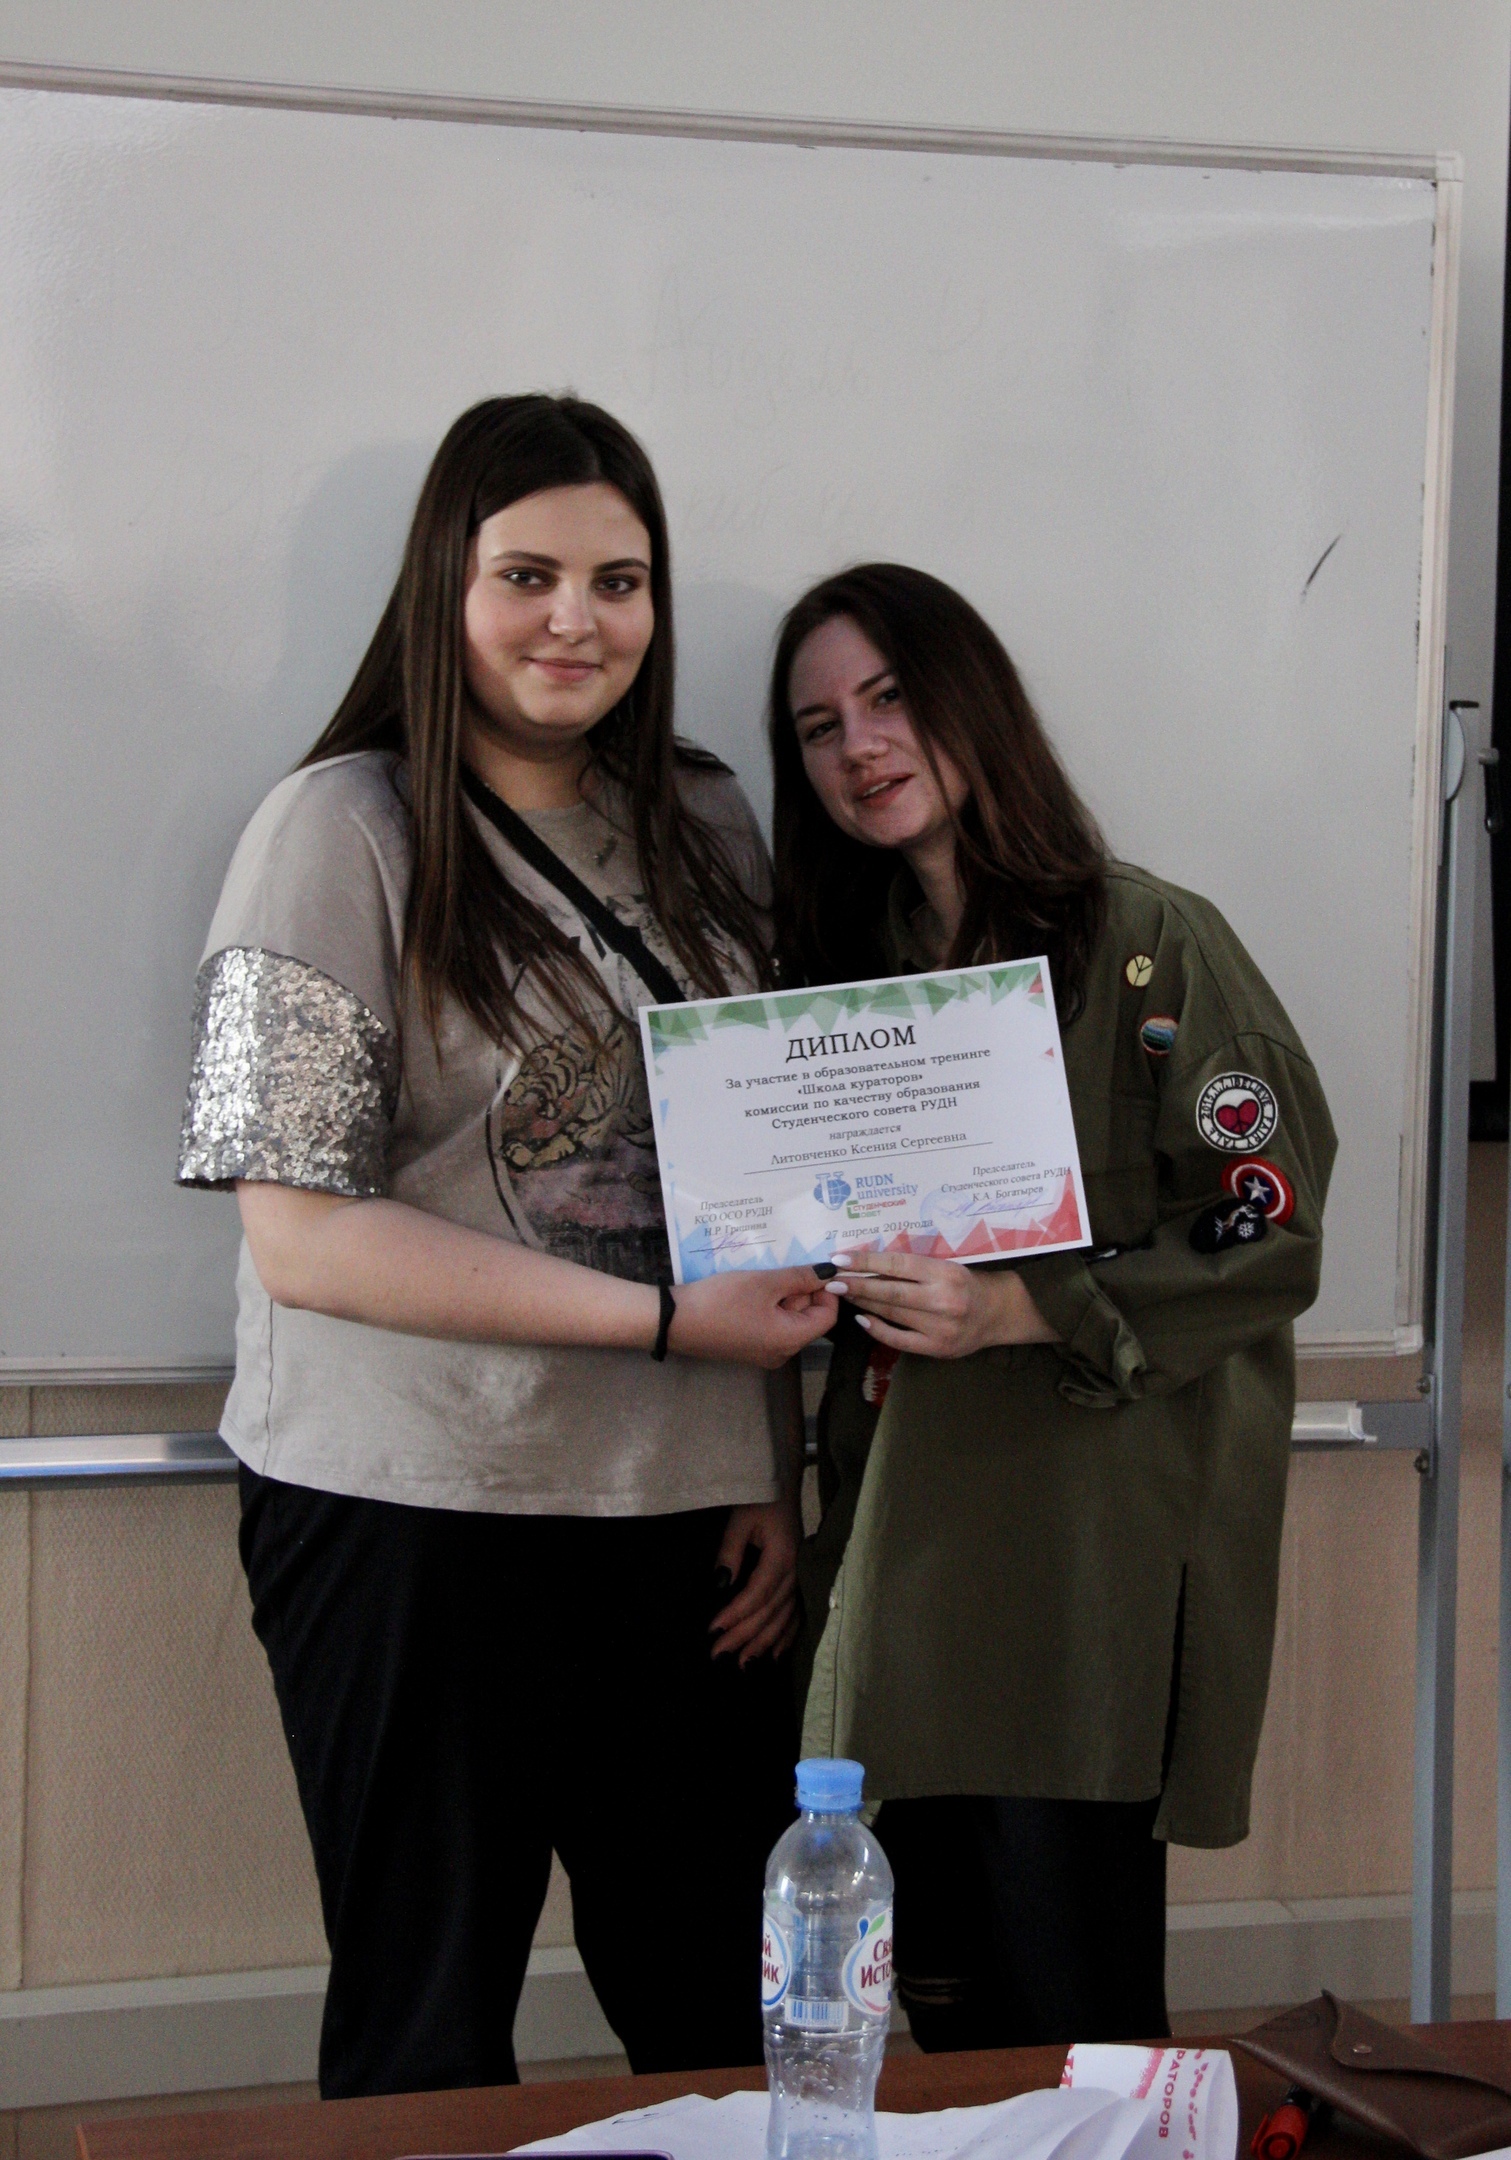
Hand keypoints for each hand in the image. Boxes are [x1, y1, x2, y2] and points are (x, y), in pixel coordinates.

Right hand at [669, 1266, 835, 1368]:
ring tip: (764, 1277)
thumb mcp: (764, 1283)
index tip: (812, 1269)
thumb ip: (800, 1277)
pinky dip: (768, 1305)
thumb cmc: (722, 1301)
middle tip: (782, 1269)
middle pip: (808, 1318)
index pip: (828, 1317)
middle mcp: (782, 1352)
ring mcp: (763, 1352)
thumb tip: (830, 1273)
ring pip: (788, 1319)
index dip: (826, 1291)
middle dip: (801, 1292)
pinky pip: (770, 1325)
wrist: (675, 1321)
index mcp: (791, 1340)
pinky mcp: (748, 1347)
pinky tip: (752, 1289)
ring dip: (782, 1296)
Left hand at [710, 1499, 800, 1664]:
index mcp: (781, 1557)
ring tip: (744, 1664)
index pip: (756, 1594)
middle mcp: (795, 1573)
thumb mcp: (740, 1520)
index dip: (735, 1615)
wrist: (784, 1486)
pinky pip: (796, 1616)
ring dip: (763, 1643)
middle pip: (769, 1612)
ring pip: (784, 1619)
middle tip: (719, 1656)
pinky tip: (774, 1656)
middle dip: (744, 1636)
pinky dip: (786, 1637)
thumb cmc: (761, 1501)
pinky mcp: (800, 1581)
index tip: (713, 1631)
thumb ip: (730, 1552)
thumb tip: (720, 1586)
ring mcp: (801, 1579)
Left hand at [829, 1248, 1056, 1359]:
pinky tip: (862, 1319)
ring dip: (864, 1303)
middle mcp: (942, 1299)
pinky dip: (877, 1329)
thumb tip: (869, 1263)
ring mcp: (939, 1327)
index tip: (840, 1258)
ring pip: (892, 1313)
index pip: (897, 1264)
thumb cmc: (966, 1284)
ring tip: (844, 1294)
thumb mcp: (946, 1266)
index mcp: (945, 1273)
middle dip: (857, 1285)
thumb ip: (913, 1267)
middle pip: (890, 1291)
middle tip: (832, 1280)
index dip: (866, 1261)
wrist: (997, 1313)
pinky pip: (899, 1339)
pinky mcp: (937, 1348)